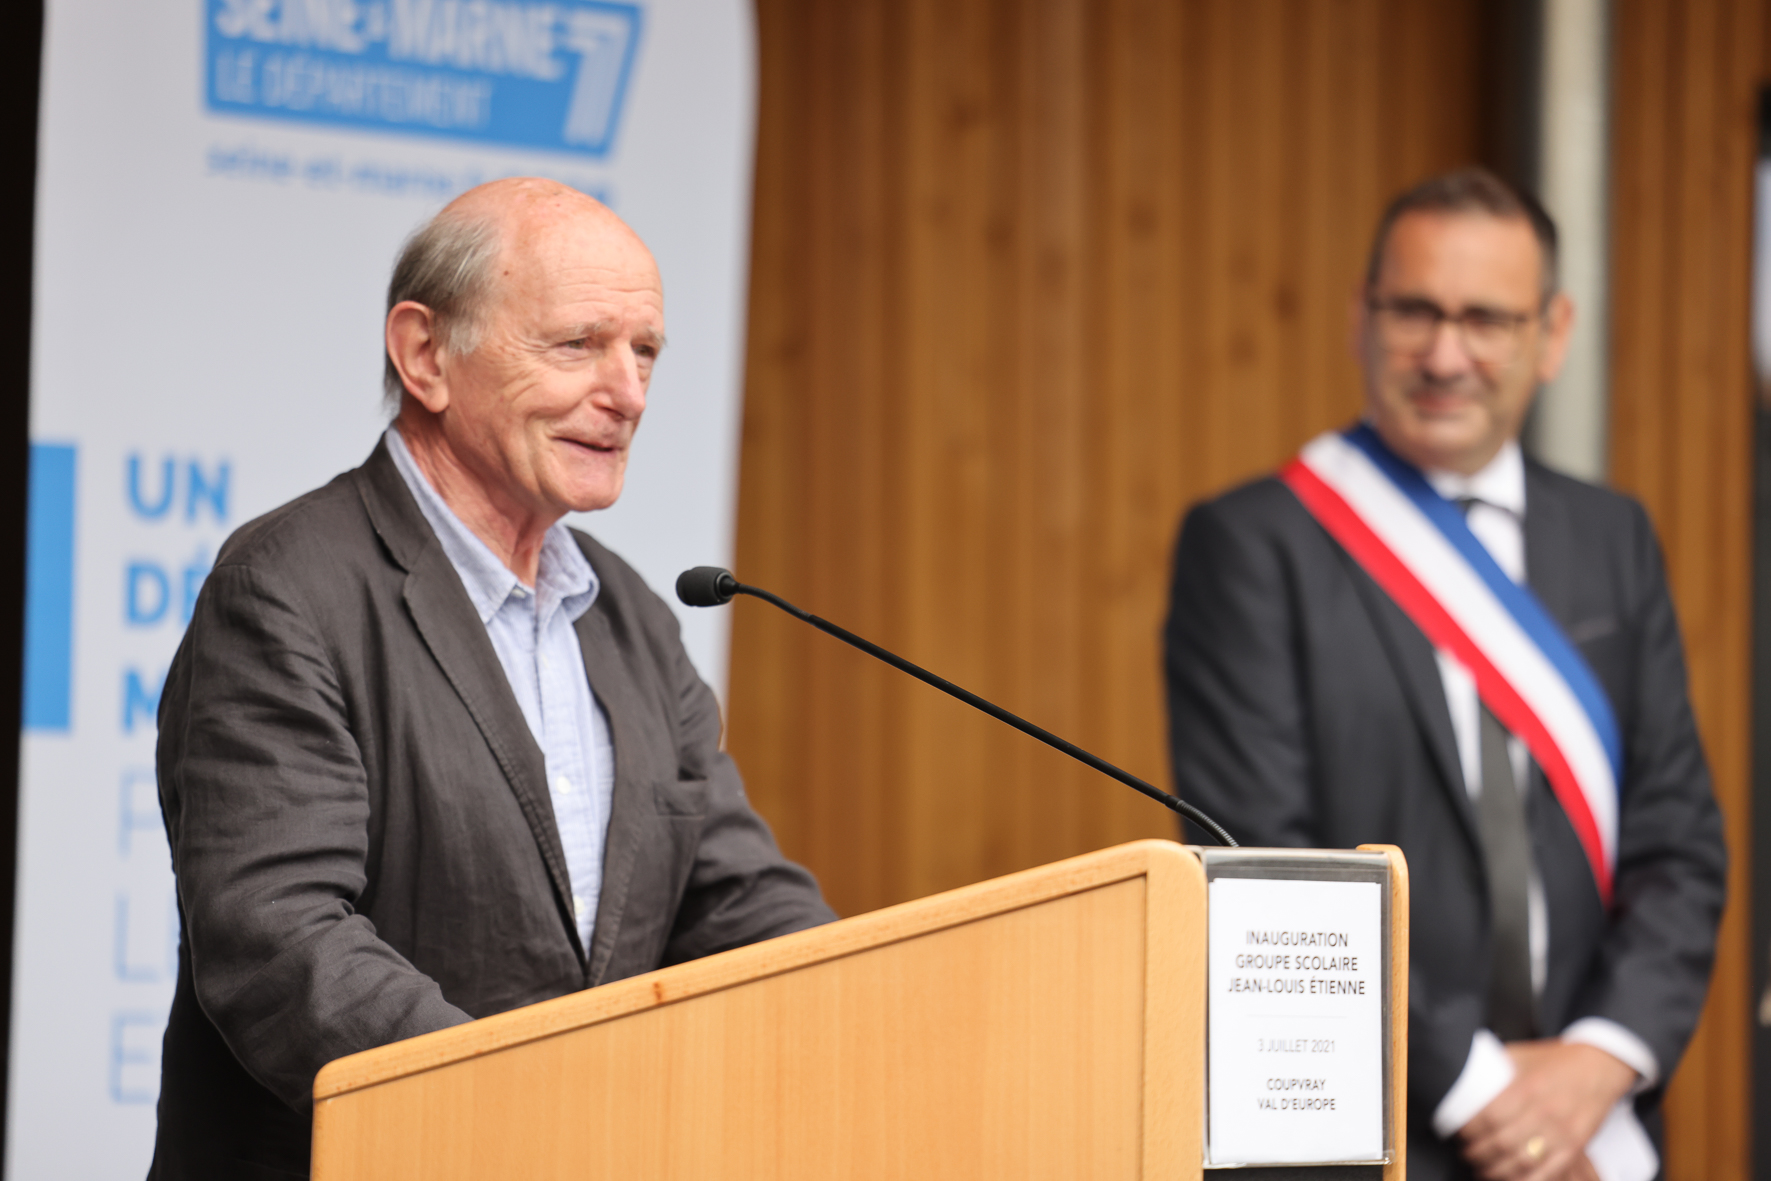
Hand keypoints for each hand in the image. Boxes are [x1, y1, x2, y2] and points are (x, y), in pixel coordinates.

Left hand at [1459, 1040, 1634, 1180]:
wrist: (1600, 1065)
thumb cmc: (1558, 1060)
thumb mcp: (1521, 1055)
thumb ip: (1494, 1066)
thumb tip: (1465, 1075)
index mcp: (1527, 1088)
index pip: (1489, 1117)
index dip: (1470, 1130)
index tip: (1460, 1132)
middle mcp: (1544, 1112)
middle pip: (1502, 1143)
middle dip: (1478, 1153)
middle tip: (1467, 1152)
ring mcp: (1562, 1132)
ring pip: (1523, 1162)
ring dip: (1497, 1170)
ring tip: (1483, 1167)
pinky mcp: (1575, 1146)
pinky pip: (1549, 1172)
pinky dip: (1526, 1179)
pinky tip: (1511, 1177)